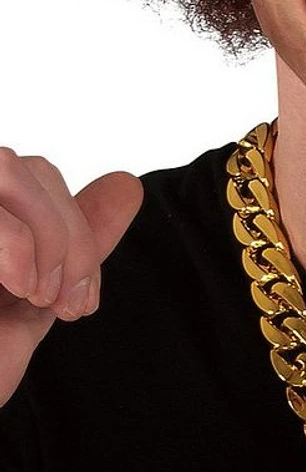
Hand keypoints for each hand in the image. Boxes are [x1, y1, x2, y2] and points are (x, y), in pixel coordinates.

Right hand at [0, 148, 143, 406]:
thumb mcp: (38, 299)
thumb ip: (78, 244)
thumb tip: (127, 185)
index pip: (41, 176)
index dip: (79, 233)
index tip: (80, 302)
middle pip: (30, 168)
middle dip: (71, 240)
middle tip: (64, 305)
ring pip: (8, 166)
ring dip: (46, 238)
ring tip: (35, 296)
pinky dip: (17, 244)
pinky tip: (16, 286)